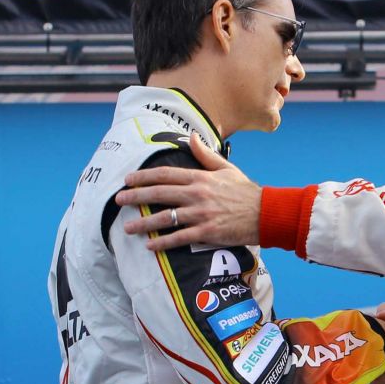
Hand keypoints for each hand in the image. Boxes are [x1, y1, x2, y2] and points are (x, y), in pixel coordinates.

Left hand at [115, 133, 261, 250]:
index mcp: (200, 177)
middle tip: (118, 200)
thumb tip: (191, 137)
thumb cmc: (246, 191)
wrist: (265, 213)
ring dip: (143, 223)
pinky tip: (150, 246)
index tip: (128, 179)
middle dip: (135, 196)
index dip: (143, 176)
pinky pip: (179, 238)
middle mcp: (197, 194)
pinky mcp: (207, 232)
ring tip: (127, 228)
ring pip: (165, 218)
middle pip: (159, 193)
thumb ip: (205, 154)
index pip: (165, 174)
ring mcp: (201, 214)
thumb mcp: (227, 168)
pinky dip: (162, 243)